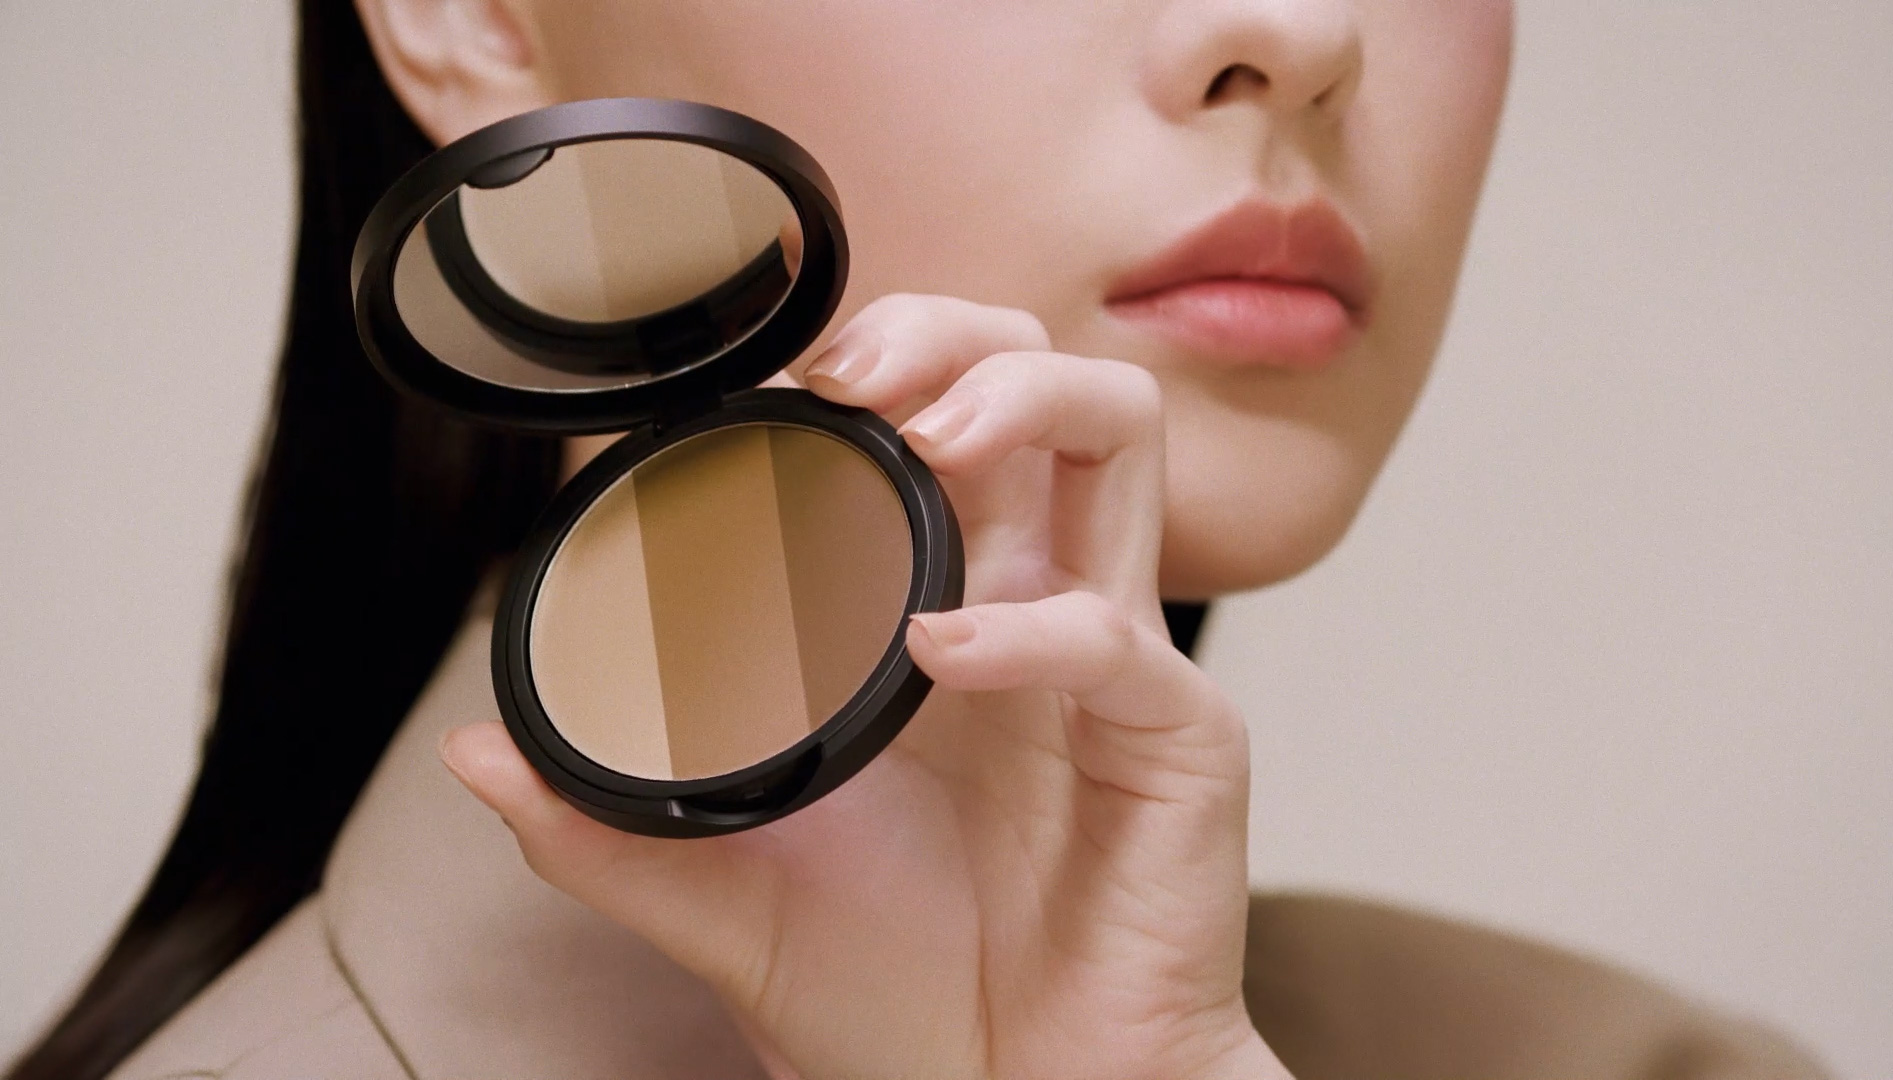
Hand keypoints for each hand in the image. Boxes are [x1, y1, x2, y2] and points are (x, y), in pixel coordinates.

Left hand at [442, 294, 1287, 1079]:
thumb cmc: (904, 996)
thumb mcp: (729, 897)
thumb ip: (604, 828)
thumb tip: (471, 755)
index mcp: (947, 616)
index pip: (936, 425)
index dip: (871, 362)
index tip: (772, 384)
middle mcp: (1036, 607)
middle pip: (1040, 383)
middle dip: (952, 334)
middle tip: (853, 373)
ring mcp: (1111, 665)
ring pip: (1116, 437)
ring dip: (1020, 398)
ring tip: (924, 431)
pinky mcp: (1173, 743)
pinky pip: (1116, 642)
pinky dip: (1026, 630)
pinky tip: (943, 654)